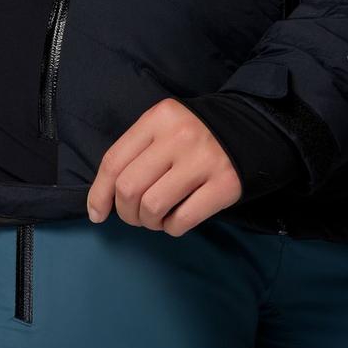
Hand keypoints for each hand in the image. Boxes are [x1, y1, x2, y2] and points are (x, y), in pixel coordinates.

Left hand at [87, 97, 241, 234]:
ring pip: (153, 207)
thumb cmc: (192, 135)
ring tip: (156, 217)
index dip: (99, 194)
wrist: (250, 129)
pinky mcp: (225, 185)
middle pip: (129, 188)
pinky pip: (182, 220)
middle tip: (135, 216)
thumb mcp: (161, 129)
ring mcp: (204, 160)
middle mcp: (179, 137)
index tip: (96, 213)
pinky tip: (176, 219)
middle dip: (125, 212)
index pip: (113, 161)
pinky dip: (171, 228)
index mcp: (158, 119)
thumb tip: (101, 201)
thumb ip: (134, 154)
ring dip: (148, 222)